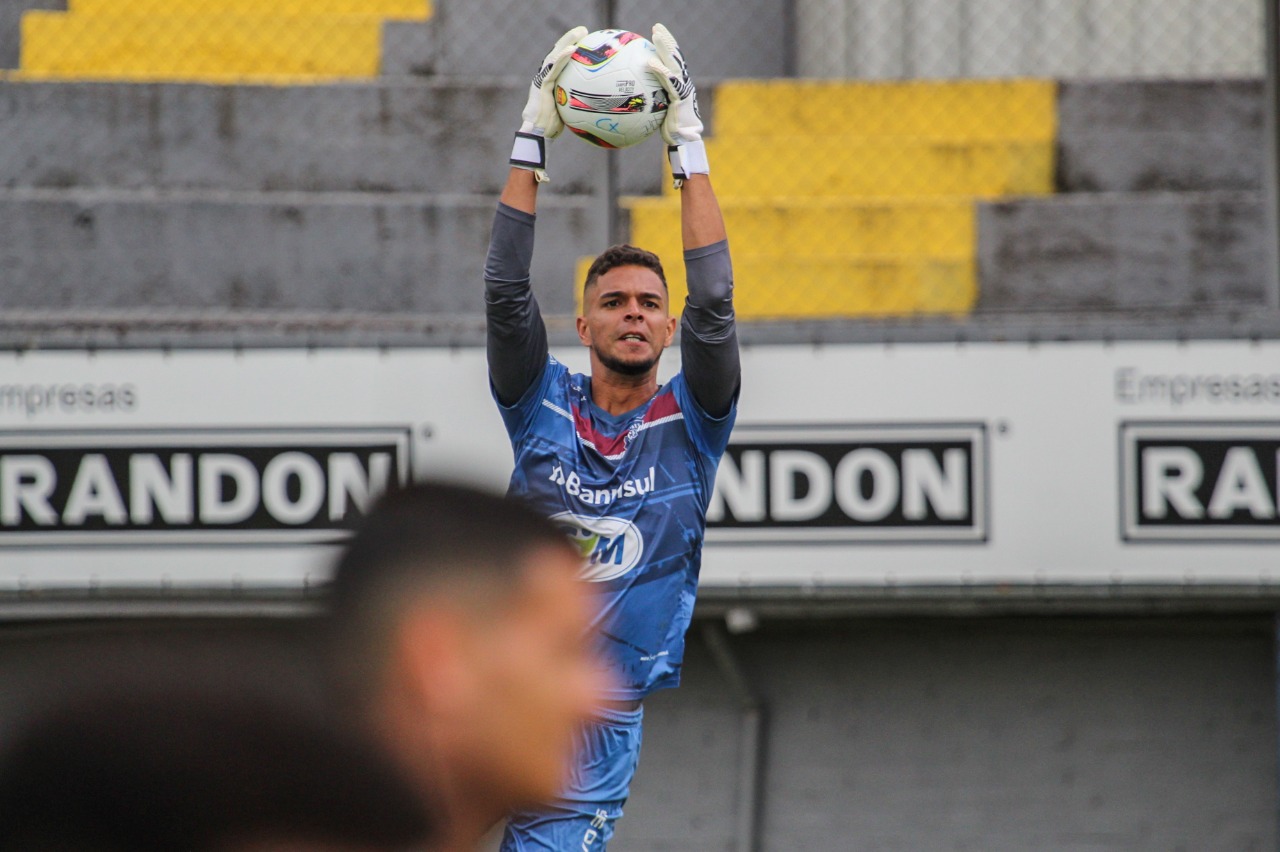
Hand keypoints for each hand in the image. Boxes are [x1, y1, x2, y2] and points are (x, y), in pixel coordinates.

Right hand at [521, 26, 586, 137]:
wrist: (538, 134)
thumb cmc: (552, 128)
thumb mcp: (569, 112)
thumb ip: (578, 103)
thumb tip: (599, 105)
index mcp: (552, 82)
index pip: (562, 61)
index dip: (571, 49)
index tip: (585, 41)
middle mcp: (546, 77)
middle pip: (558, 53)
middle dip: (569, 39)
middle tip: (584, 31)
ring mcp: (543, 79)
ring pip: (555, 54)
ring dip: (567, 41)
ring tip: (581, 32)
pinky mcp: (541, 84)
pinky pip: (554, 68)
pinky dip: (563, 57)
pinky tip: (573, 49)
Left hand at [648, 23, 702, 145]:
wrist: (684, 140)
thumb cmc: (670, 128)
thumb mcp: (658, 111)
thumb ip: (650, 99)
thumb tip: (631, 95)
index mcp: (679, 83)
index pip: (672, 60)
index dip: (666, 46)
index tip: (656, 33)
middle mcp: (683, 82)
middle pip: (675, 56)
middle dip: (667, 40)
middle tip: (657, 26)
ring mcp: (684, 88)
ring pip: (674, 63)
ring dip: (665, 48)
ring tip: (656, 34)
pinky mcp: (681, 97)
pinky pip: (669, 81)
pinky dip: (660, 70)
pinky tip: (649, 62)